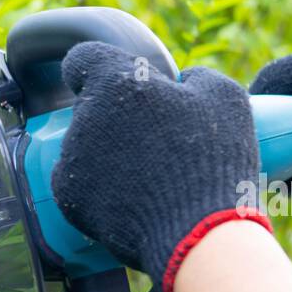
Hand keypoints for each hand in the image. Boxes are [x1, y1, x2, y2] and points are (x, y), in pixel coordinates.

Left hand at [50, 41, 267, 291]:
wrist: (197, 231)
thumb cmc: (215, 159)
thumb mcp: (224, 96)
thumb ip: (194, 77)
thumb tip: (178, 81)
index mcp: (116, 81)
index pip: (83, 59)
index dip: (99, 68)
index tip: (115, 83)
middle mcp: (85, 116)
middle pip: (89, 107)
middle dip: (113, 117)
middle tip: (151, 142)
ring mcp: (71, 159)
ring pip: (82, 146)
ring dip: (105, 154)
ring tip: (146, 177)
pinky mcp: (66, 198)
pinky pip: (77, 184)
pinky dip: (97, 189)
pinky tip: (129, 198)